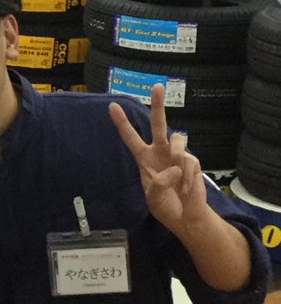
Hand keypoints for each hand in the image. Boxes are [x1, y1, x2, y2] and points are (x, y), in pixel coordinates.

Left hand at [109, 83, 206, 230]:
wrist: (186, 217)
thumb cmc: (165, 205)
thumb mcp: (153, 197)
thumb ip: (158, 183)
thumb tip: (172, 168)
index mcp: (143, 158)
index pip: (130, 137)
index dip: (122, 122)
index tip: (112, 106)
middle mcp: (160, 152)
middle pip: (158, 124)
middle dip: (157, 105)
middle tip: (156, 86)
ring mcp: (177, 155)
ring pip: (176, 140)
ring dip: (177, 158)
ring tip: (177, 178)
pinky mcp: (192, 161)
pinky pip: (189, 161)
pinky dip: (187, 177)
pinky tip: (186, 188)